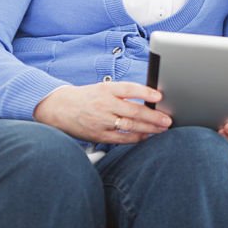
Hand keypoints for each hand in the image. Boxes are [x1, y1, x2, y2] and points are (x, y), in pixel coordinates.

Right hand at [33, 82, 171, 143]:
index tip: (159, 96)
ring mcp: (101, 121)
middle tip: (168, 120)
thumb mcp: (103, 88)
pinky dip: (135, 138)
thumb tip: (150, 98)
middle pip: (133, 110)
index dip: (145, 92)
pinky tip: (147, 137)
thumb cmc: (87, 97)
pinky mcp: (98, 135)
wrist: (59, 108)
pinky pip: (121, 139)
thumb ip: (123, 93)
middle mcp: (104, 104)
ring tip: (162, 129)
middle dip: (153, 116)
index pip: (128, 89)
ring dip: (149, 128)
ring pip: (129, 125)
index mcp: (105, 89)